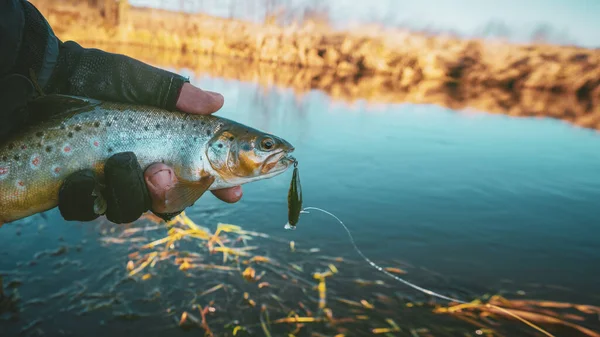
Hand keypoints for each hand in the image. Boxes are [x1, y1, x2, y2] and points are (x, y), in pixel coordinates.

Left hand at [58, 83, 241, 223]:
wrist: (48, 79)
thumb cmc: (99, 76)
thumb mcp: (142, 83)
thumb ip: (177, 96)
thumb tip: (216, 102)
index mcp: (167, 145)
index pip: (203, 173)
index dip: (221, 187)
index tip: (233, 193)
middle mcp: (144, 169)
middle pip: (172, 203)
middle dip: (170, 195)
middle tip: (161, 170)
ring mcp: (112, 183)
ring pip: (132, 211)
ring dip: (128, 189)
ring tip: (116, 160)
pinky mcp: (81, 190)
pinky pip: (91, 210)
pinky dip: (87, 195)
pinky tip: (80, 173)